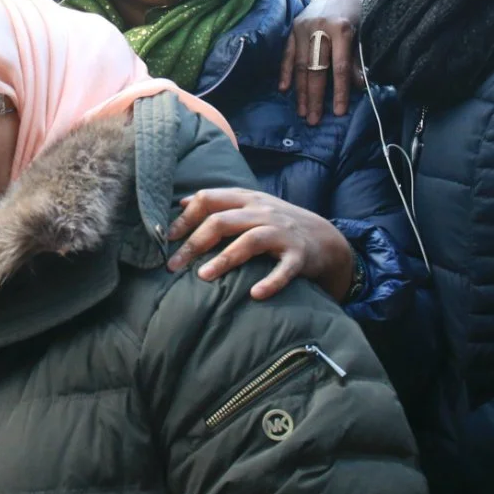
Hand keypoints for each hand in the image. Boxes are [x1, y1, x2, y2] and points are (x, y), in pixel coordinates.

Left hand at [165, 187, 355, 301]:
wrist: (325, 239)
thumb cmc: (278, 225)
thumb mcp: (252, 206)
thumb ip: (221, 203)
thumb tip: (183, 202)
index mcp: (247, 199)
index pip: (210, 199)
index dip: (185, 218)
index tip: (167, 239)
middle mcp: (263, 212)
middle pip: (222, 221)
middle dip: (194, 243)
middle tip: (172, 265)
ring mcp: (282, 233)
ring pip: (249, 241)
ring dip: (224, 259)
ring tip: (203, 277)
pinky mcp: (299, 256)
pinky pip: (284, 269)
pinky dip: (270, 281)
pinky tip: (255, 294)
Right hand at [278, 0, 362, 124]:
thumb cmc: (357, 15)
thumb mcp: (363, 34)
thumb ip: (357, 59)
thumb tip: (358, 86)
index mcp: (341, 28)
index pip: (339, 66)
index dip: (339, 91)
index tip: (338, 112)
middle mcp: (319, 28)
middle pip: (316, 68)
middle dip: (315, 97)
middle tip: (314, 120)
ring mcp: (302, 27)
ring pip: (300, 64)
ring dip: (300, 91)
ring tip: (302, 111)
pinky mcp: (292, 28)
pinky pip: (287, 53)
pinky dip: (285, 72)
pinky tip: (284, 89)